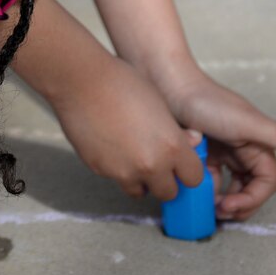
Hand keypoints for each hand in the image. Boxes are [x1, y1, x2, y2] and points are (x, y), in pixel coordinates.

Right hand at [51, 53, 206, 201]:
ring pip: (140, 191)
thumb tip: (192, 142)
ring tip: (132, 154)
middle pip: (169, 192)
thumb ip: (177, 131)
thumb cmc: (123, 83)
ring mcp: (124, 171)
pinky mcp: (101, 171)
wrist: (82, 82)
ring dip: (140, 179)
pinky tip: (111, 145)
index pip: (193, 178)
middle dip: (165, 180)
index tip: (180, 163)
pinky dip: (117, 169)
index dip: (187, 170)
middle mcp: (151, 165)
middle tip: (156, 161)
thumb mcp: (160, 103)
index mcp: (171, 147)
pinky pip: (115, 178)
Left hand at [161, 73, 275, 221]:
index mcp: (259, 144)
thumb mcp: (248, 122)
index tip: (228, 207)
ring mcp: (222, 151)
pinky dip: (204, 187)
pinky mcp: (202, 152)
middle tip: (218, 213)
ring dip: (221, 200)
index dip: (252, 199)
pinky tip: (191, 188)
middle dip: (238, 205)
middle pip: (249, 189)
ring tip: (206, 207)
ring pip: (228, 186)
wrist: (169, 85)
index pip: (266, 183)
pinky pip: (207, 178)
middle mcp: (243, 150)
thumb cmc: (209, 102)